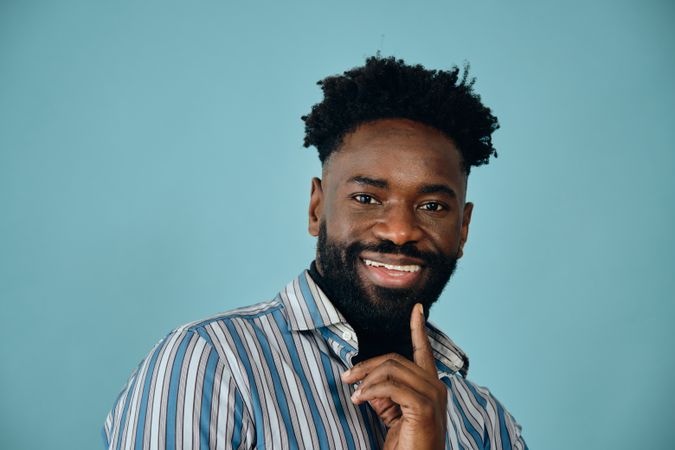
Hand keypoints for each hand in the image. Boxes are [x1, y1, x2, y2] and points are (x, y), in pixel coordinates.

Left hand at [341, 304, 446, 449]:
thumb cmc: (408, 445)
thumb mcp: (393, 415)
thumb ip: (384, 395)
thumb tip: (366, 380)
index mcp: (431, 385)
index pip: (424, 350)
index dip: (418, 328)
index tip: (416, 309)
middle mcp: (436, 386)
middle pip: (395, 359)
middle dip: (367, 365)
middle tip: (347, 377)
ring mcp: (432, 395)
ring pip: (392, 369)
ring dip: (366, 378)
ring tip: (353, 391)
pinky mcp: (424, 407)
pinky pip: (392, 387)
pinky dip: (371, 390)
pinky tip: (360, 399)